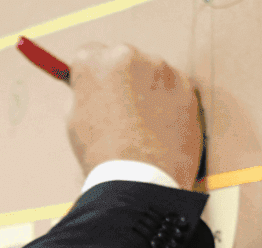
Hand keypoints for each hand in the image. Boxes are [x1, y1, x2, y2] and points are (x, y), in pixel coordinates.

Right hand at [67, 44, 203, 190]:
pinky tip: (161, 131)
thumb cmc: (103, 158)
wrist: (141, 181)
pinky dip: (170, 105)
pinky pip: (174, 90)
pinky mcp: (186, 87)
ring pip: (152, 74)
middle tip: (122, 115)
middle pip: (124, 60)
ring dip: (148, 92)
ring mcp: (161, 70)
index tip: (99, 90)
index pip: (90, 53)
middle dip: (123, 81)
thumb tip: (90, 90)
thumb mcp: (75, 123)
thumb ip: (83, 96)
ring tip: (143, 130)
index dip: (94, 76)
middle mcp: (129, 55)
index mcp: (95, 62)